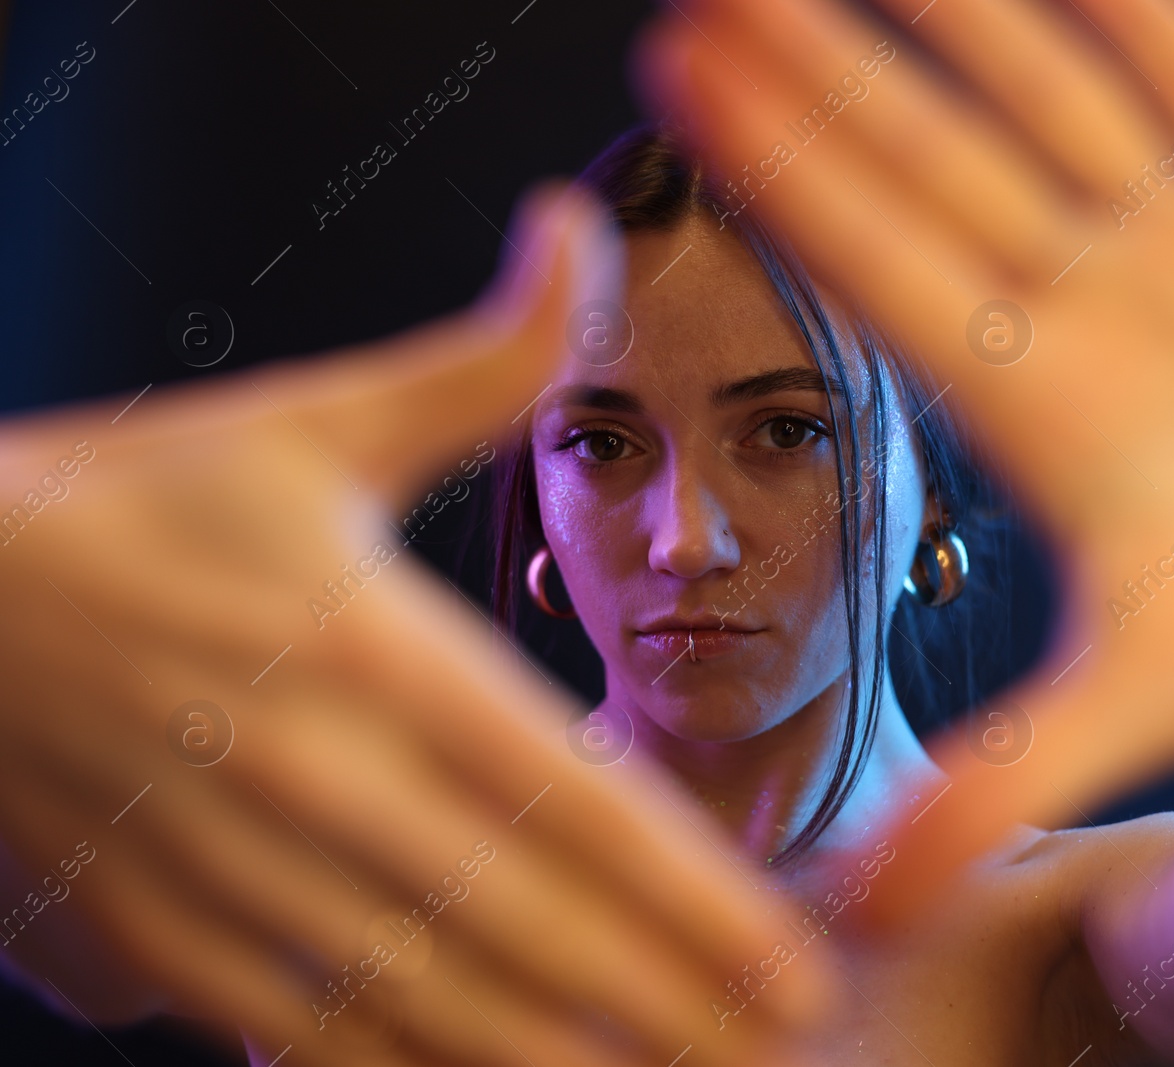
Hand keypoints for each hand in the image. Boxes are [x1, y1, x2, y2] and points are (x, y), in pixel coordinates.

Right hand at [0, 184, 828, 1065]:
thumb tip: (579, 234)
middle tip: (786, 1046)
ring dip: (557, 1056)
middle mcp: (317, 781)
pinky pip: (306, 1036)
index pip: (568, 800)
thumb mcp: (312, 419)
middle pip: (524, 922)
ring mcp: (235, 877)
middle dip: (667, 998)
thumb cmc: (139, 499)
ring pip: (427, 1005)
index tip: (794, 962)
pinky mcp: (160, 941)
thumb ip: (475, 359)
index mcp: (372, 655)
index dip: (690, 894)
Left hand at [638, 0, 1173, 911]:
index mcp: (1033, 399)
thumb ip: (997, 790)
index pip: (882, 257)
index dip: (790, 162)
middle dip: (835, 56)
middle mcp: (1092, 300)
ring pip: (1055, 87)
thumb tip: (857, 916)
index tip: (680, 67)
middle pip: (938, 150)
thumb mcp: (1124, 716)